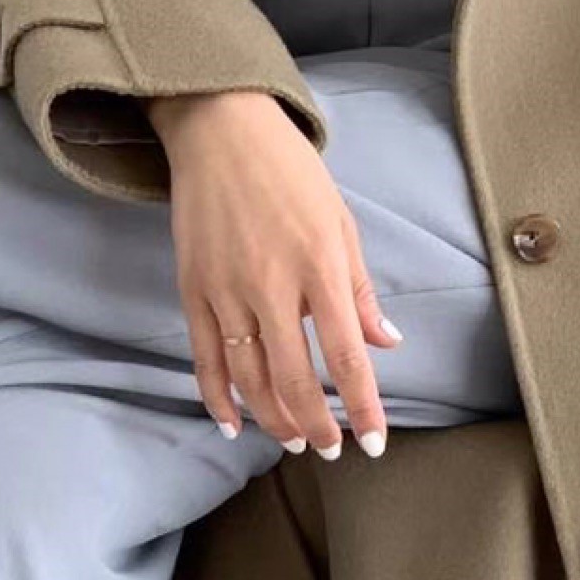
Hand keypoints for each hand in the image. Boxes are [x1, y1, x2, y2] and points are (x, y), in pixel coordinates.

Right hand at [145, 89, 401, 456]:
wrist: (221, 130)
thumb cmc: (292, 174)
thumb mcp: (341, 225)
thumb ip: (360, 291)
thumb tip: (386, 343)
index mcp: (320, 267)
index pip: (347, 357)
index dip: (363, 407)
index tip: (374, 443)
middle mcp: (272, 285)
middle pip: (294, 378)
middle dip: (317, 424)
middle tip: (331, 449)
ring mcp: (227, 290)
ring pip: (248, 377)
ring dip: (273, 418)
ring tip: (295, 439)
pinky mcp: (193, 289)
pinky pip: (205, 358)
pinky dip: (217, 397)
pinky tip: (233, 423)